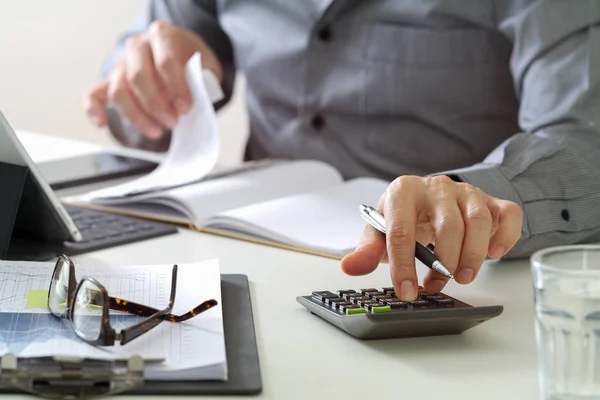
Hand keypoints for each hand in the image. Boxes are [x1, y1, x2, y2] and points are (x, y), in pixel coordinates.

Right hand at [83, 21, 222, 138]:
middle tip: (172, 123)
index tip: (186, 109)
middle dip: (155, 104)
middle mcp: (138, 46)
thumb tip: (195, 96)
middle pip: (138, 76)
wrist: (182, 56)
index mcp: (163, 35)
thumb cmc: (193, 63)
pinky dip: (94, 109)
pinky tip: (102, 123)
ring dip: (136, 115)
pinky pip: (94, 94)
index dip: (176, 88)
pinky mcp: (111, 81)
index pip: (165, 62)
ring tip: (156, 131)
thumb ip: (202, 78)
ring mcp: (121, 63)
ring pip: (119, 90)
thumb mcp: (206, 65)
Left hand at [340, 175, 521, 300]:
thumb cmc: (402, 219)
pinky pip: (508, 214)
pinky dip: (505, 235)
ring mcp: (466, 192)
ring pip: (478, 221)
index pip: (402, 230)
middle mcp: (436, 187)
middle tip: (437, 285)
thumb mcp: (379, 233)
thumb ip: (367, 250)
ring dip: (473, 255)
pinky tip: (494, 255)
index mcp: (403, 191)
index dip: (404, 266)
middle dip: (443, 263)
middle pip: (446, 226)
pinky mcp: (490, 200)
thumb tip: (350, 267)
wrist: (423, 202)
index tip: (406, 291)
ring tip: (462, 277)